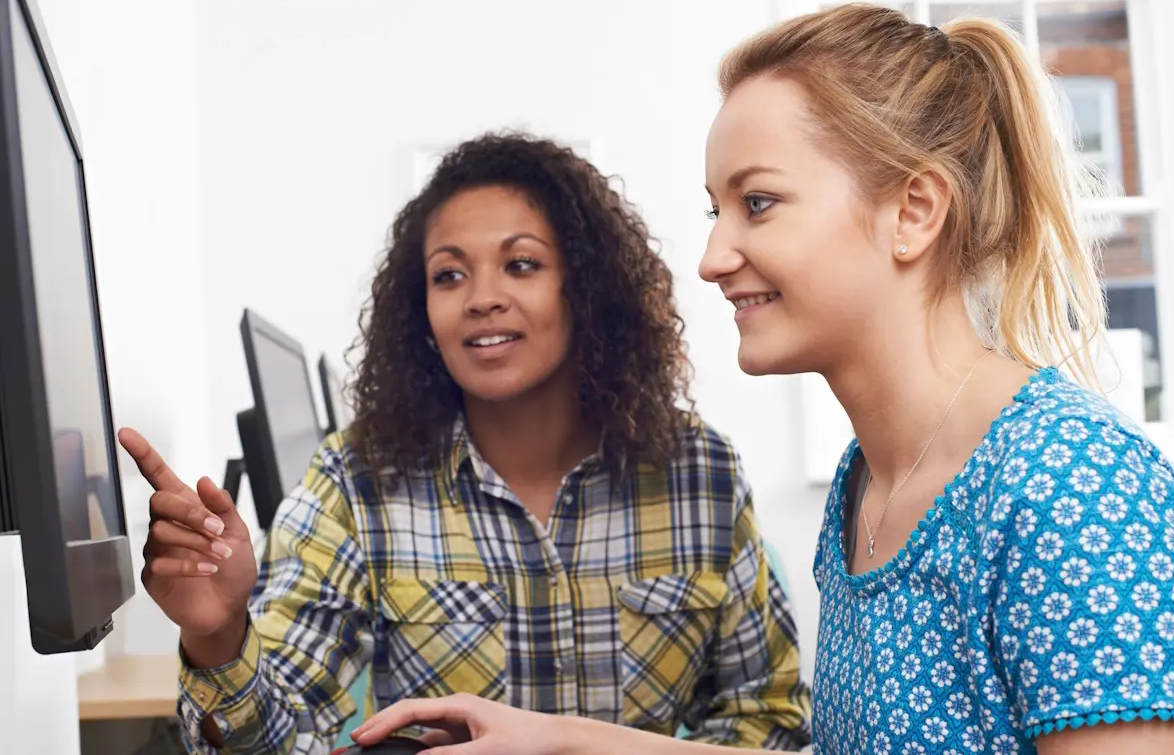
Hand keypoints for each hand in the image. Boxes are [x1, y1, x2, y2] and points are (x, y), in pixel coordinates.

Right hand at [118, 427, 257, 657]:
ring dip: (196, 541)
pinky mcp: (153, 574)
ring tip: (221, 554)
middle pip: (159, 501)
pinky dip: (190, 563)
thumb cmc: (233, 566)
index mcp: (187, 507)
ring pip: (162, 531)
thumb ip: (223, 506)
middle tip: (218, 529)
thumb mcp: (239, 532)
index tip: (126, 433)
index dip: (143, 454)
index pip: (158, 476)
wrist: (229, 607)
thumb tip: (204, 481)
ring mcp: (157, 549)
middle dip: (190, 512)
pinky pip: (161, 561)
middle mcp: (167, 524)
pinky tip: (209, 569)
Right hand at [350, 693, 568, 754]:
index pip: (410, 710)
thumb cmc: (527, 740)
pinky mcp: (464, 739)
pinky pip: (432, 744)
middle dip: (380, 726)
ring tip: (369, 748)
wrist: (555, 741)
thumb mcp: (487, 751)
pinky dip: (414, 751)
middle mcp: (455, 711)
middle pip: (408, 716)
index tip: (361, 737)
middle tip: (353, 741)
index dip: (383, 722)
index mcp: (458, 705)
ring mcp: (458, 725)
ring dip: (395, 739)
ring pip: (417, 732)